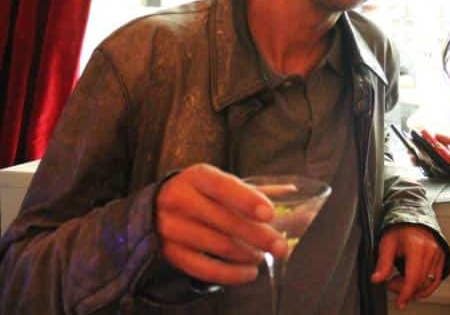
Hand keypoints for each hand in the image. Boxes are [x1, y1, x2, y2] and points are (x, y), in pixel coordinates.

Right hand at [155, 164, 288, 284]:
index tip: (270, 214)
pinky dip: (230, 274)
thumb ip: (255, 190)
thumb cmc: (201, 193)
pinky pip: (203, 268)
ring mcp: (172, 227)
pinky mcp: (170, 252)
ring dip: (247, 254)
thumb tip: (292, 191)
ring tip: (263, 256)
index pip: (225, 187)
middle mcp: (181, 199)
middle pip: (225, 220)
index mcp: (199, 176)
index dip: (248, 200)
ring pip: (217, 245)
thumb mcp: (221, 183)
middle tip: (280, 246)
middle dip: (257, 235)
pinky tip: (248, 272)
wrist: (156, 207)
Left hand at [370, 225, 444, 309]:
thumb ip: (383, 263)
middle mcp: (431, 250)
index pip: (413, 277)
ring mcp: (438, 253)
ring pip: (430, 282)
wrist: (412, 215)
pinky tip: (417, 286)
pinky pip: (437, 277)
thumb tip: (377, 279)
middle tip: (392, 284)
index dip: (405, 293)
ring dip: (416, 288)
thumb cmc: (399, 228)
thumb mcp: (387, 243)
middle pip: (421, 281)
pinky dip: (427, 286)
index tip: (400, 302)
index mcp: (417, 246)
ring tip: (403, 283)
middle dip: (406, 289)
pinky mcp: (442, 256)